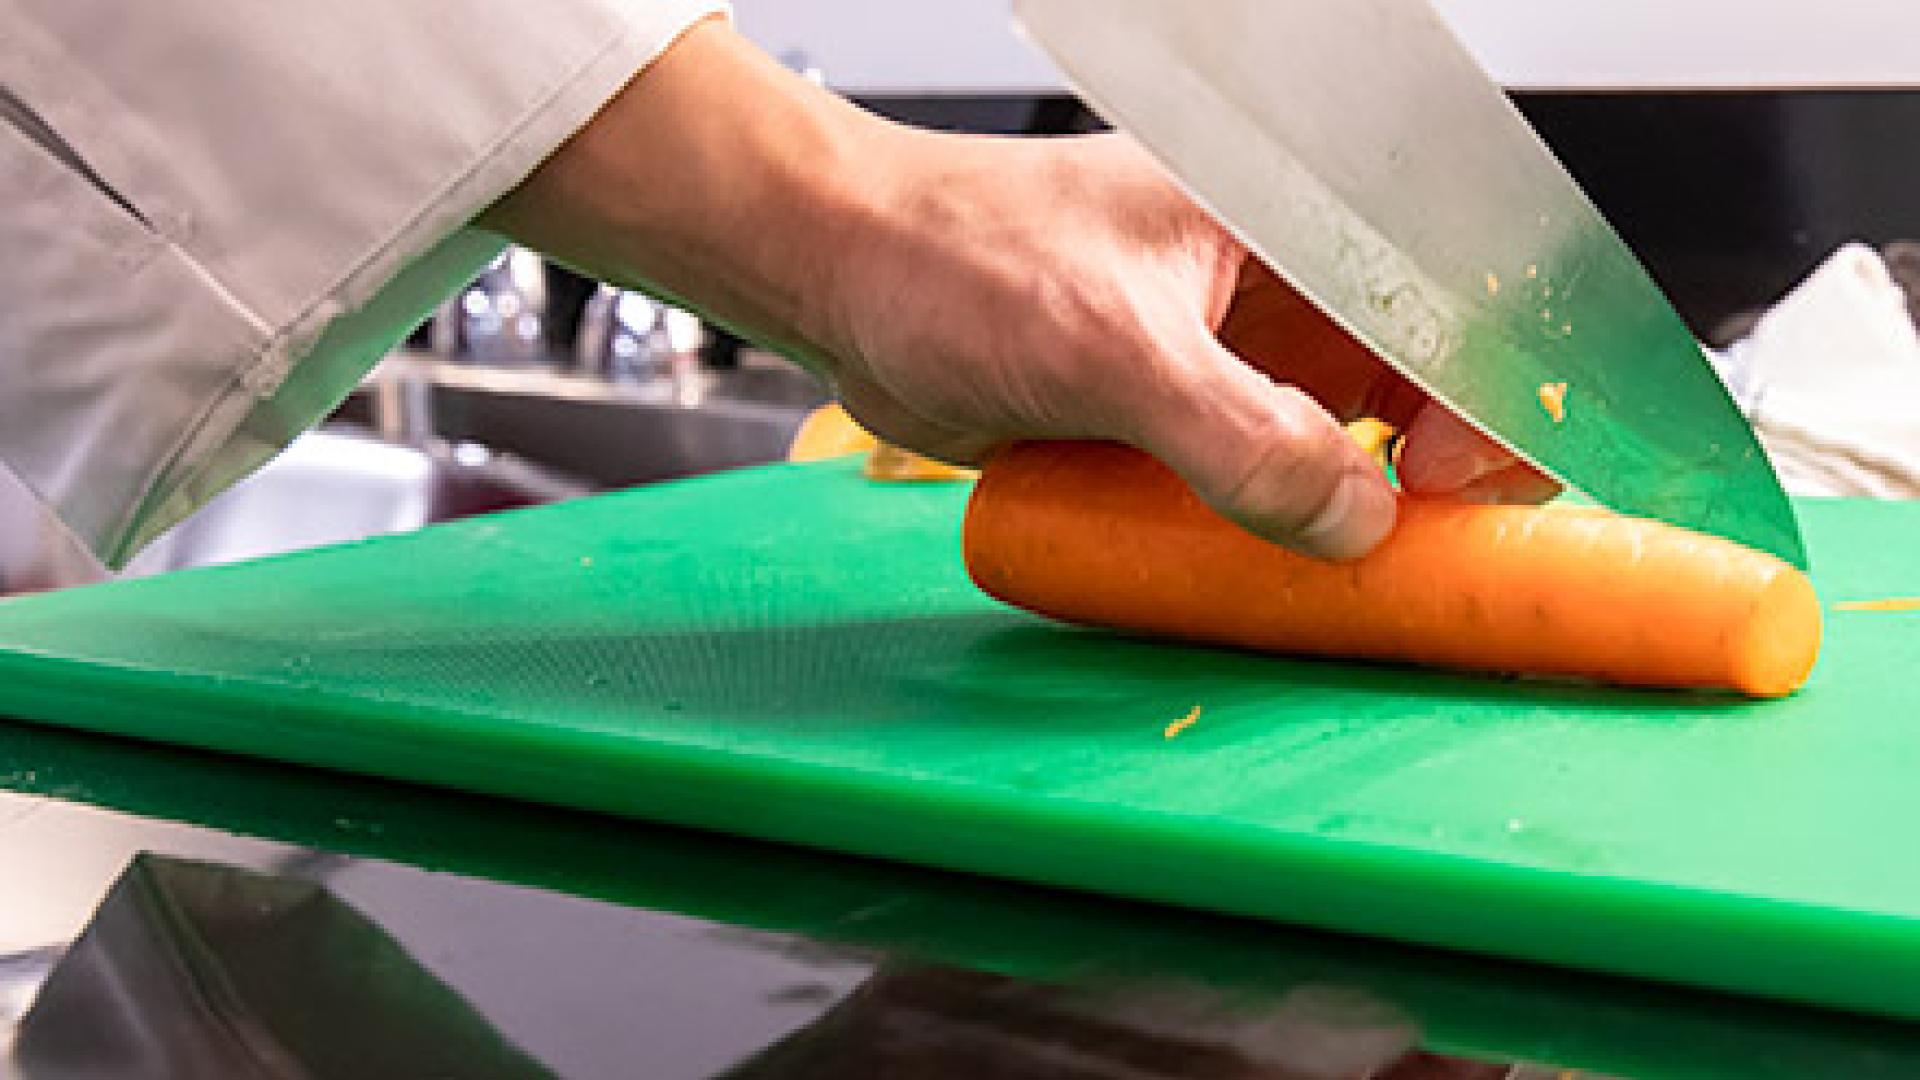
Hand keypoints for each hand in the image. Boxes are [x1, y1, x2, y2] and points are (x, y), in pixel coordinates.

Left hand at [485, 20, 1553, 559]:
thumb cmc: (954, 260)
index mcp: (1289, 215)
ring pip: (1353, 430)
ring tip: (1369, 575)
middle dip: (1449, 462)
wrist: (846, 283)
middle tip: (1430, 549)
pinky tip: (1288, 570)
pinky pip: (1270, 470)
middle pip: (1425, 369)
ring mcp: (1236, 346)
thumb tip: (1356, 518)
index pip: (1452, 291)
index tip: (1457, 483)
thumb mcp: (1106, 346)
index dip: (1490, 390)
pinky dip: (1289, 524)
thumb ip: (1237, 431)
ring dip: (1370, 507)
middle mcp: (1280, 278)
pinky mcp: (1185, 407)